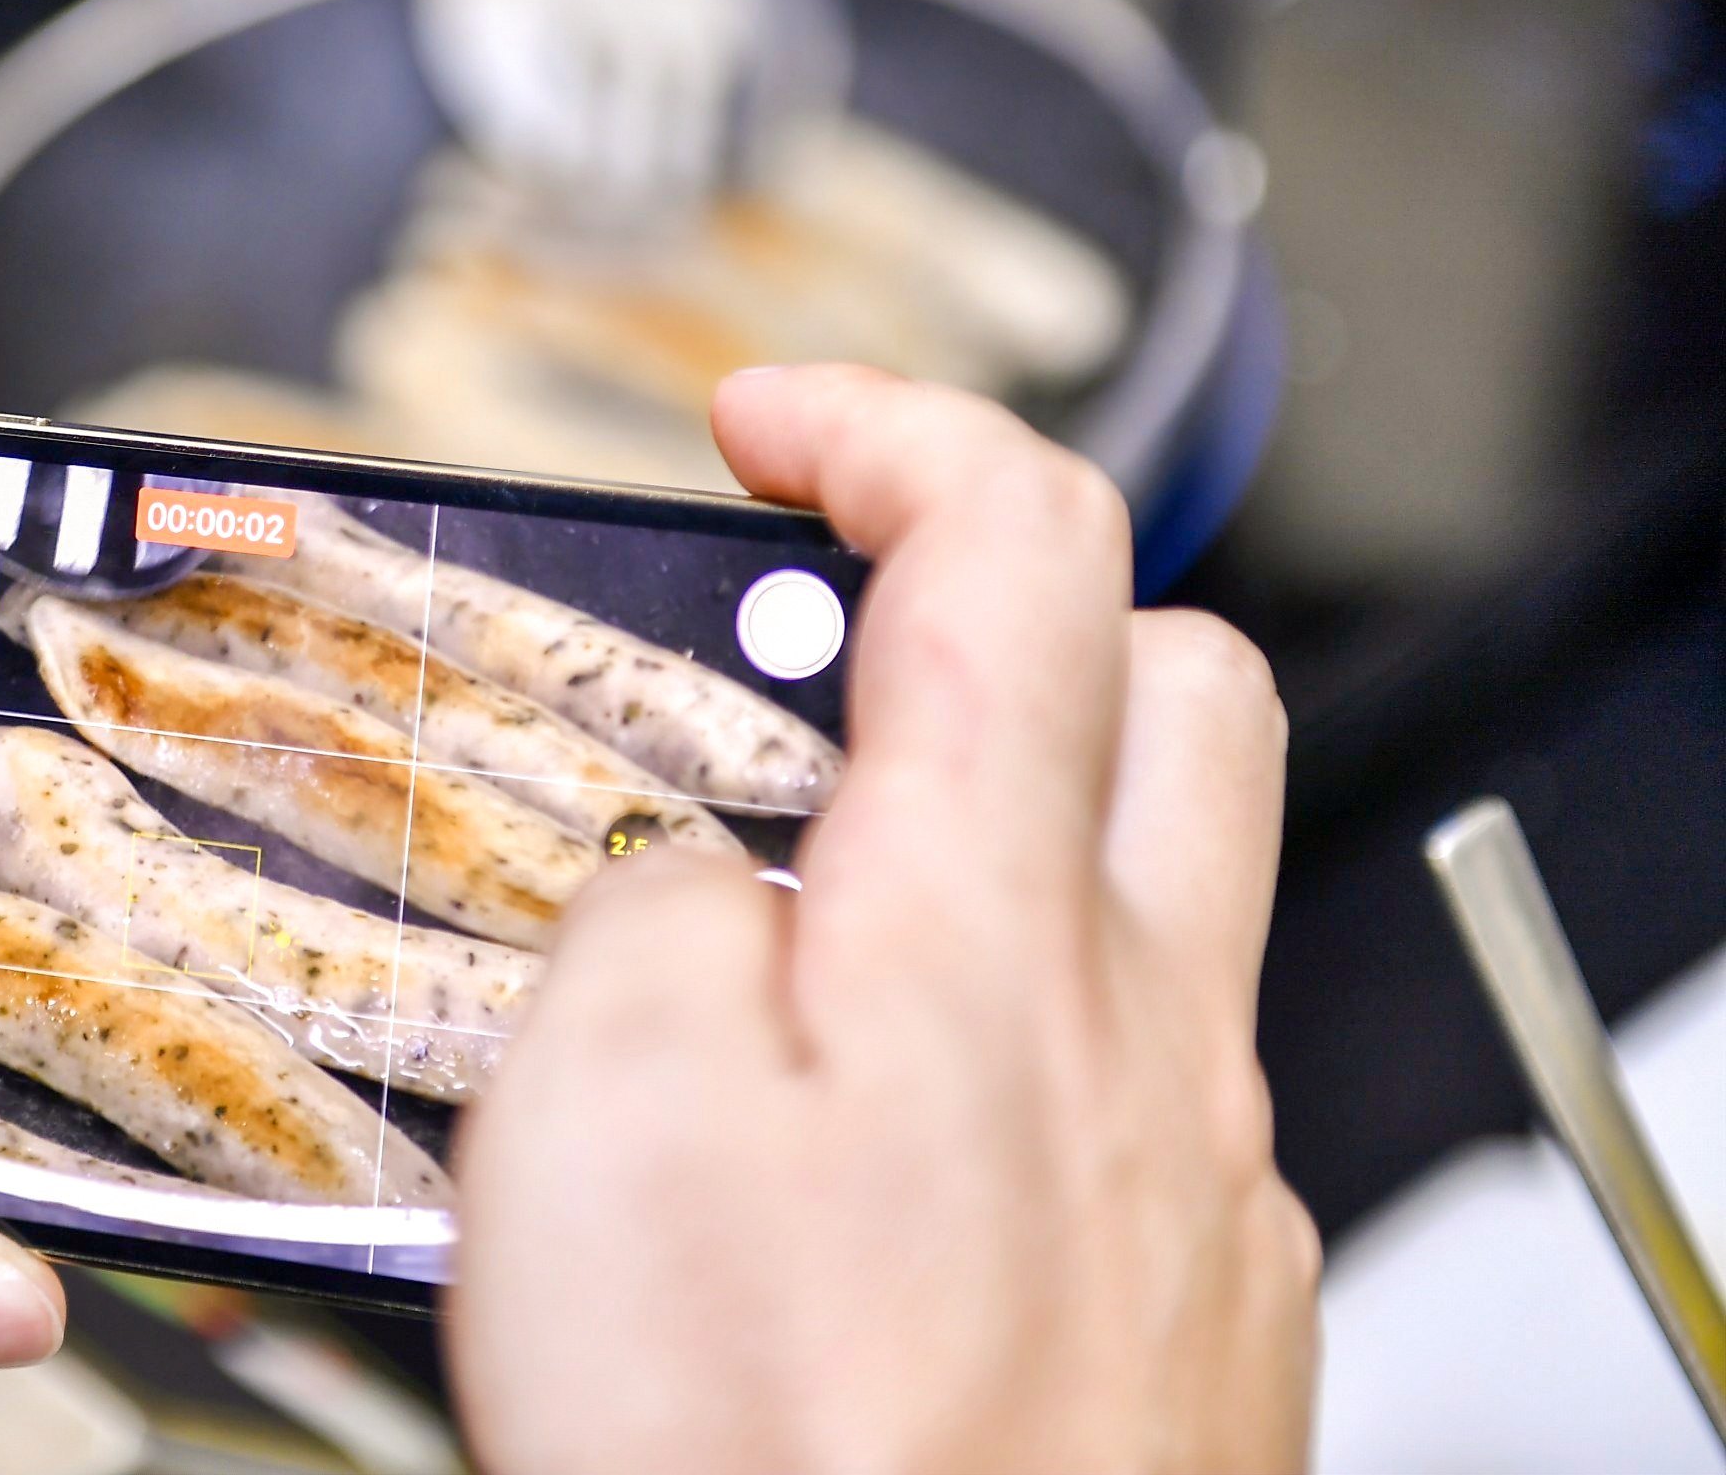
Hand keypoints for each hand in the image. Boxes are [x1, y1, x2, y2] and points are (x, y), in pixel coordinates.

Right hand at [447, 366, 1317, 1474]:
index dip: (882, 425)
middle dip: (1015, 607)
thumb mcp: (596, 1093)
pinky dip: (1018, 1070)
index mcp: (992, 915)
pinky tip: (866, 1188)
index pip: (1014, 533)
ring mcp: (1197, 1178)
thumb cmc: (763, 1455)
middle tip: (835, 667)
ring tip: (798, 961)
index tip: (766, 430)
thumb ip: (654, 910)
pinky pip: (1145, 1111)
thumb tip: (701, 884)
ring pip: (1167, 908)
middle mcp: (1146, 1025)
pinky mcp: (1200, 1322)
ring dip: (1005, 855)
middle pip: (1181, 682)